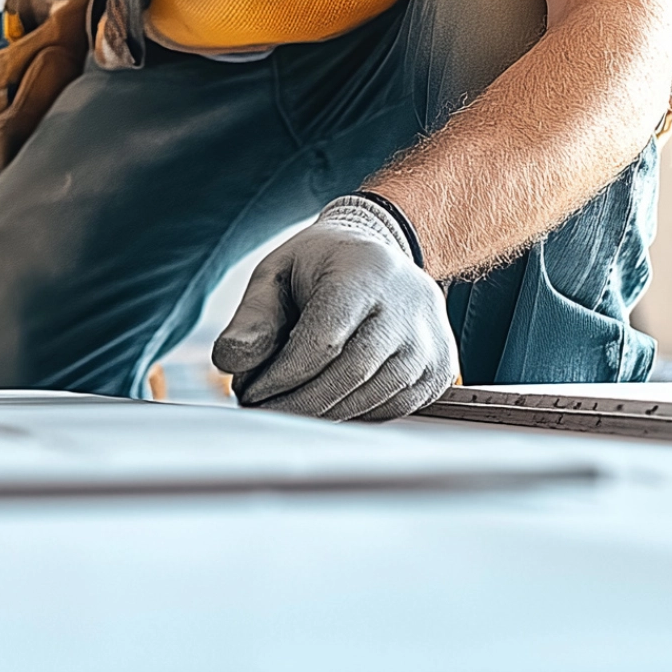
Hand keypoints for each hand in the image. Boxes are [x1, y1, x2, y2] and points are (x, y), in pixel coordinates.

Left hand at [216, 193, 456, 420]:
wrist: (380, 258)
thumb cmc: (321, 268)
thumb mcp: (277, 274)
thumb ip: (252, 317)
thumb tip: (231, 362)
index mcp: (366, 273)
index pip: (325, 337)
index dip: (283, 373)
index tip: (249, 391)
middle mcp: (409, 307)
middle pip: (351, 373)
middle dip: (298, 402)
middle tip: (260, 410)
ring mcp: (432, 341)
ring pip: (374, 397)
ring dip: (322, 413)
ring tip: (283, 408)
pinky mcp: (440, 370)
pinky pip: (392, 407)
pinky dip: (352, 413)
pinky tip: (323, 404)